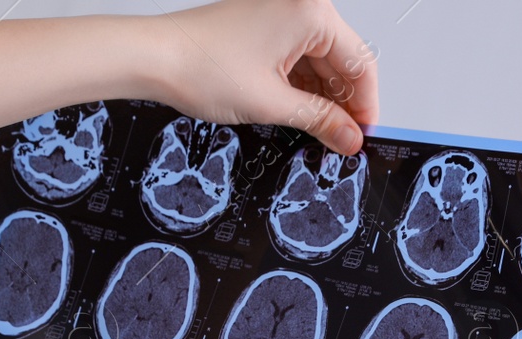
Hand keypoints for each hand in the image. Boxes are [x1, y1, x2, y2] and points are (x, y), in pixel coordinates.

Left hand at [154, 0, 379, 154]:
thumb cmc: (202, 66)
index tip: (364, 136)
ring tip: (321, 135)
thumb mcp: (271, 103)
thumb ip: (320, 121)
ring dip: (323, 99)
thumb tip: (350, 137)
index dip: (366, 106)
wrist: (155, 57)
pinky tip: (302, 115)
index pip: (360, 63)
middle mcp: (300, 6)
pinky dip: (302, 88)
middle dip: (344, 105)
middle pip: (342, 62)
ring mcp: (282, 14)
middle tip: (344, 142)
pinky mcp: (266, 26)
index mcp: (310, 13)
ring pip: (320, 64)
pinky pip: (298, 59)